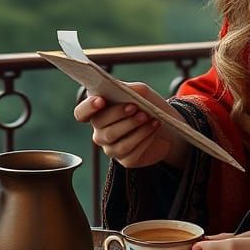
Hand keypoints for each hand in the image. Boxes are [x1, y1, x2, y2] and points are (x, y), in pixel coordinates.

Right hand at [72, 83, 189, 168]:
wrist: (167, 127)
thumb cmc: (148, 106)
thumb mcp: (140, 92)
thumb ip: (129, 89)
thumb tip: (123, 91)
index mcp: (98, 111)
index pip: (81, 113)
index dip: (88, 107)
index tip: (101, 101)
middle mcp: (100, 131)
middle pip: (100, 124)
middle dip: (119, 114)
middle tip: (137, 108)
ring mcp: (111, 147)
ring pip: (115, 139)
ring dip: (134, 127)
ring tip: (149, 118)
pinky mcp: (126, 160)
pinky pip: (130, 151)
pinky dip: (144, 138)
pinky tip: (153, 128)